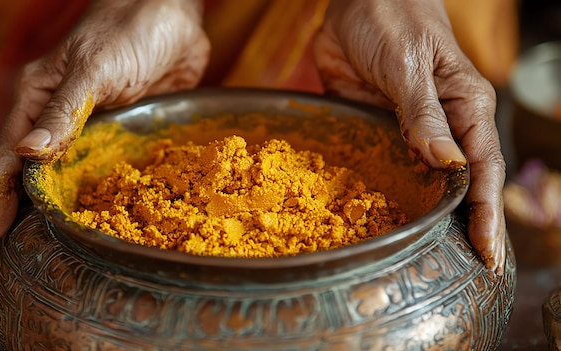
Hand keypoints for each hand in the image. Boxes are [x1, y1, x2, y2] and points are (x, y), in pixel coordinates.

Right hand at [0, 0, 209, 243]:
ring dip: (64, 204)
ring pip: (71, 172)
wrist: (175, 18)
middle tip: (18, 247)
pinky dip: (101, 191)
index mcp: (38, 98)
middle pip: (37, 170)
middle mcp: (61, 116)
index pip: (9, 154)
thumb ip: (63, 111)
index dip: (0, 194)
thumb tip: (26, 154)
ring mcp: (94, 126)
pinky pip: (108, 167)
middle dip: (26, 207)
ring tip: (56, 242)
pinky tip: (102, 215)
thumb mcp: (92, 69)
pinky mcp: (124, 131)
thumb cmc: (127, 31)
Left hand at [313, 0, 505, 273]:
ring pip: (421, 183)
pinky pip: (383, 168)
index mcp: (464, 107)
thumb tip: (447, 165)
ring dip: (424, 218)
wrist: (355, 0)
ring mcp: (408, 131)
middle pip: (457, 186)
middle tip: (465, 273)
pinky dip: (385, 196)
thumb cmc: (393, 17)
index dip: (484, 214)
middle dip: (462, 227)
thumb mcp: (410, 64)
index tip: (486, 254)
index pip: (481, 170)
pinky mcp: (377, 130)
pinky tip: (380, 222)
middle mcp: (441, 126)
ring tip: (424, 259)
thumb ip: (425, 113)